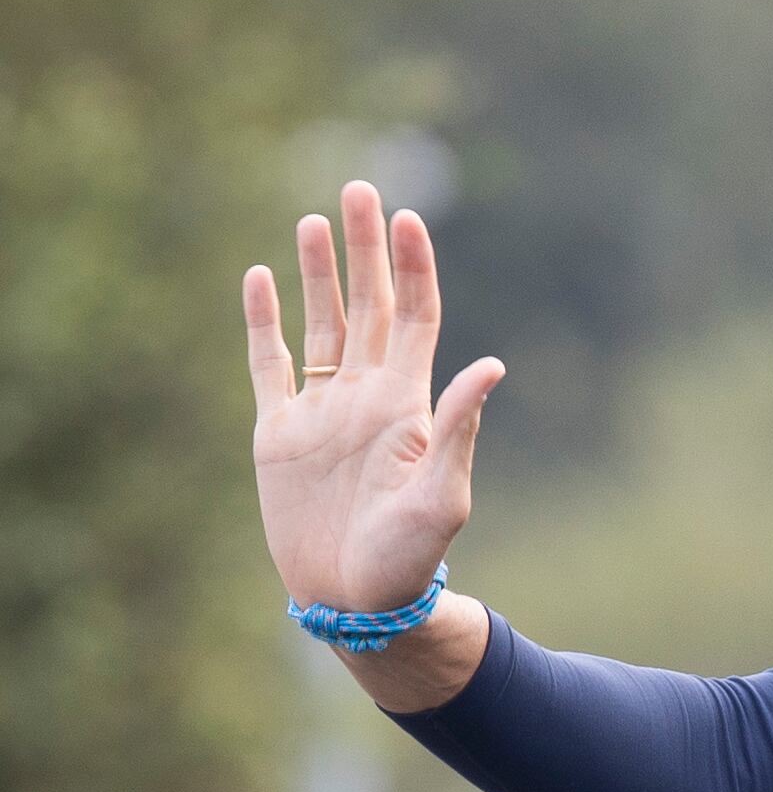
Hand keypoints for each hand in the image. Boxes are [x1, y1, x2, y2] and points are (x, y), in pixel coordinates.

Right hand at [243, 181, 502, 613]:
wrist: (358, 602)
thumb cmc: (410, 558)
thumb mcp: (443, 493)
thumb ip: (460, 427)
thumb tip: (493, 364)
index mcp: (408, 404)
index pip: (414, 317)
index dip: (413, 268)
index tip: (409, 219)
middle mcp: (367, 397)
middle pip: (367, 305)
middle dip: (365, 249)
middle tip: (360, 189)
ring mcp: (322, 413)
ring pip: (321, 325)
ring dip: (319, 274)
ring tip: (315, 219)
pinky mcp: (279, 435)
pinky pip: (269, 366)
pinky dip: (264, 324)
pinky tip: (262, 279)